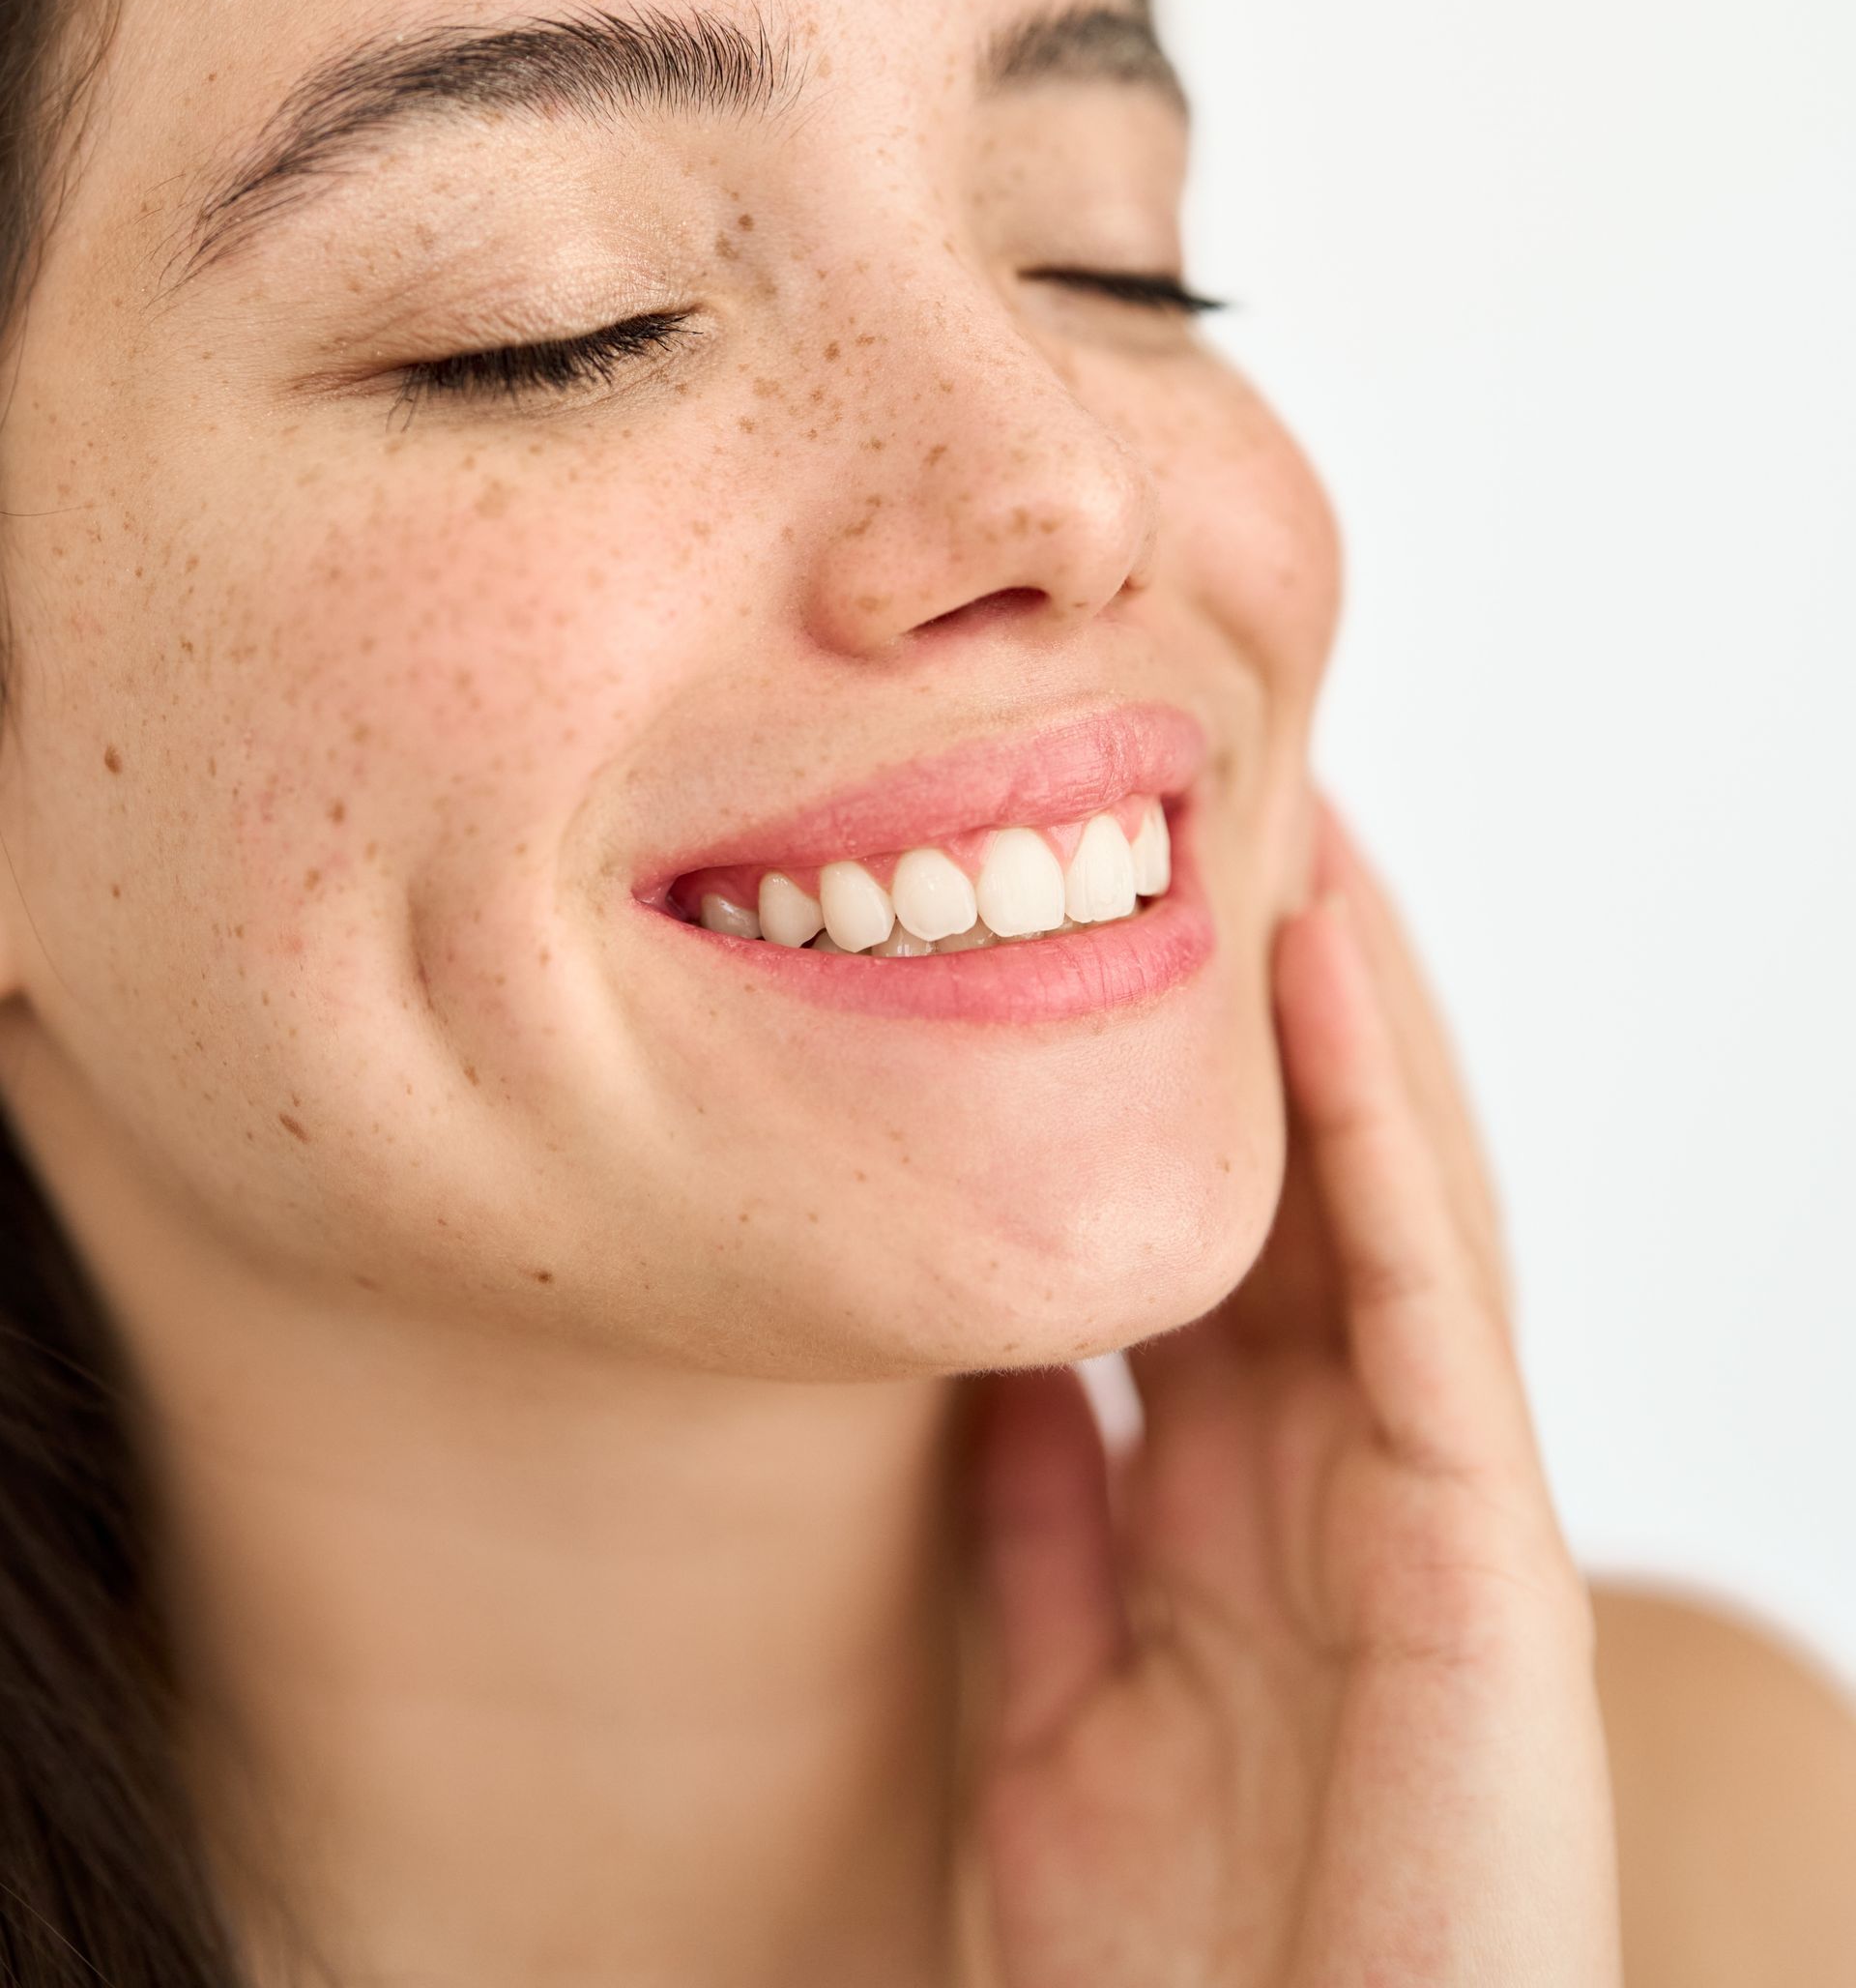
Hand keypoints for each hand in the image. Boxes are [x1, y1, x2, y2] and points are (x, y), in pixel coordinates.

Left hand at [956, 794, 1621, 1984]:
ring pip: (1377, 1184)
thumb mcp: (1052, 1719)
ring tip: (1278, 811)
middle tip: (1190, 803)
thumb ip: (1039, 1538)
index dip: (1155, 1086)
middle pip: (1294, 1181)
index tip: (1079, 922)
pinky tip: (1320, 966)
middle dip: (1249, 1005)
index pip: (1202, 1242)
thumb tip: (986, 1373)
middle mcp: (1337, 1477)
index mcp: (1238, 1518)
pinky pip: (1422, 1287)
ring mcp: (1422, 1498)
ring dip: (1329, 995)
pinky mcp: (1481, 1547)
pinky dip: (1377, 1117)